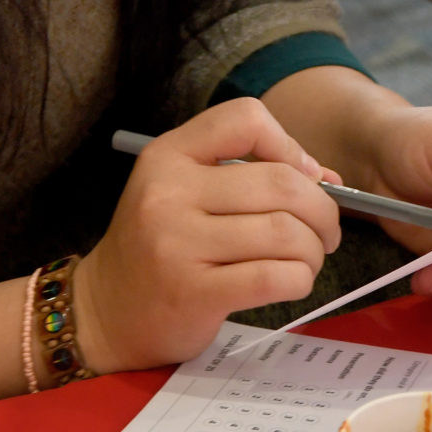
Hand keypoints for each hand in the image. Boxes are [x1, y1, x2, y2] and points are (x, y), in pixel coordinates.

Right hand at [74, 99, 341, 374]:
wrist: (106, 312)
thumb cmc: (158, 247)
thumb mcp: (185, 192)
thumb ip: (249, 175)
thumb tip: (326, 177)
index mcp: (167, 156)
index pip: (245, 119)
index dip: (289, 144)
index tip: (303, 176)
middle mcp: (168, 193)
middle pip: (280, 182)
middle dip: (322, 209)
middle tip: (325, 230)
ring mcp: (178, 244)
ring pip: (285, 233)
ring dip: (313, 249)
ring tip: (307, 258)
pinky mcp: (194, 293)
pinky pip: (274, 277)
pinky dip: (300, 279)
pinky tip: (293, 281)